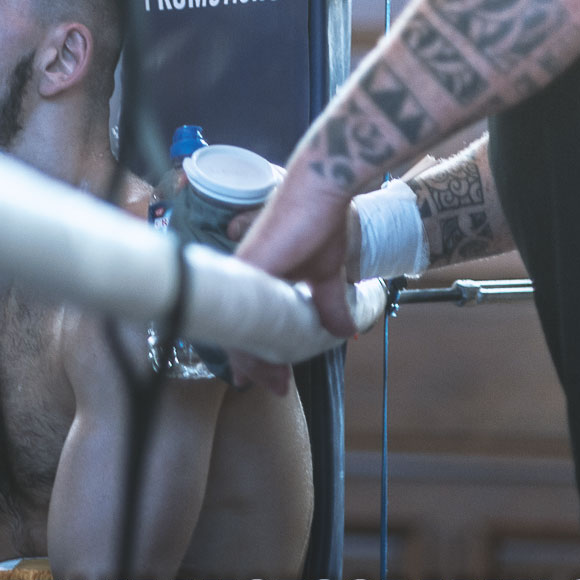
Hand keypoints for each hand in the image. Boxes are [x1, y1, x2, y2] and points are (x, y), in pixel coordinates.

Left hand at [226, 159, 356, 394]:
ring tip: (272, 383)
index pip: (251, 322)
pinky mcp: (249, 270)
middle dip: (255, 364)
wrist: (322, 193)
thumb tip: (344, 331)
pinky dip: (249, 343)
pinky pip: (242, 316)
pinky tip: (256, 363)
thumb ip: (330, 302)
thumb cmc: (322, 224)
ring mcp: (243, 274)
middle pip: (239, 329)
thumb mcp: (327, 274)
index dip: (259, 352)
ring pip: (236, 327)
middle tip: (272, 387)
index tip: (273, 379)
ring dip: (253, 360)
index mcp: (261, 278)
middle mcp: (245, 278)